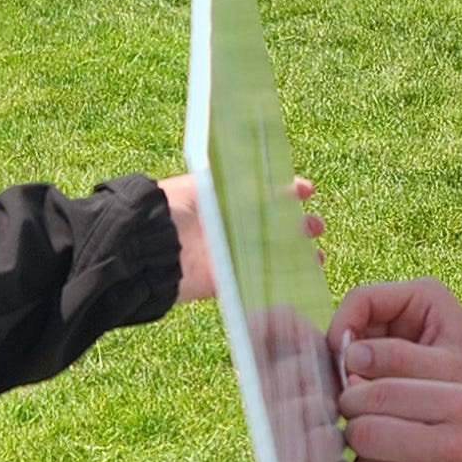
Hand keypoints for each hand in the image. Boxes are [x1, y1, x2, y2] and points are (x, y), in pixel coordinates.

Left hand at [161, 174, 325, 303]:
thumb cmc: (171, 209)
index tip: (307, 190)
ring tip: (316, 257)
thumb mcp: (204, 186)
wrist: (146, 247)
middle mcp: (225, 227)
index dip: (285, 191)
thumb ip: (230, 183)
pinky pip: (254, 281)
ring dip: (293, 255)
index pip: (260, 193)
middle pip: (269, 226)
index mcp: (221, 201)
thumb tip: (267, 180)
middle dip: (296, 225)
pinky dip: (276, 281)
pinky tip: (299, 278)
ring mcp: (225, 254)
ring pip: (268, 254)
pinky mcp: (221, 281)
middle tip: (315, 226)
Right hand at [332, 276, 461, 427]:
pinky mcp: (396, 365)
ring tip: (357, 410)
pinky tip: (368, 416)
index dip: (341, 330)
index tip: (339, 369)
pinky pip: (364, 374)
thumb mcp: (445, 373)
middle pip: (352, 327)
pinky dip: (362, 393)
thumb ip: (399, 363)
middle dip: (344, 360)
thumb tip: (349, 360)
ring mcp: (398, 337)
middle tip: (345, 397)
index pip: (360, 300)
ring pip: (353, 354)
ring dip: (350, 380)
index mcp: (420, 296)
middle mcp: (405, 311)